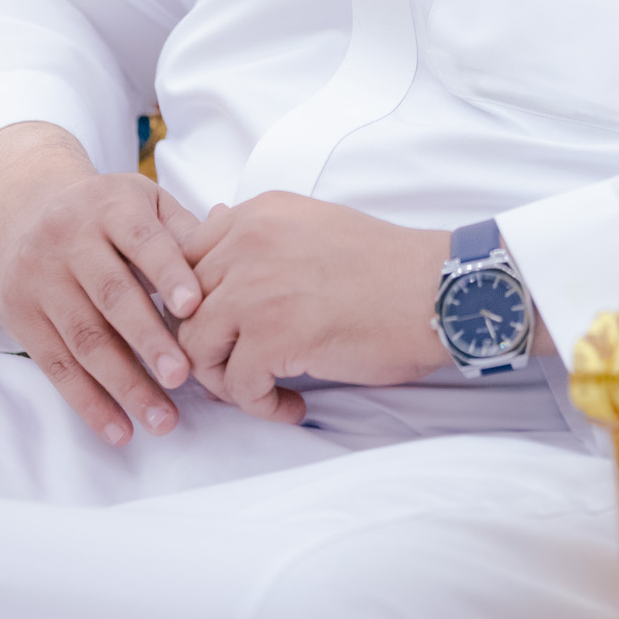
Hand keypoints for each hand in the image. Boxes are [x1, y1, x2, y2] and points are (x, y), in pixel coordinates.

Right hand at [0, 122, 205, 446]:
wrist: (28, 207)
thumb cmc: (108, 212)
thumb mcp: (145, 202)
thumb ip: (184, 232)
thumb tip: (231, 254)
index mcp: (110, 206)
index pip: (142, 240)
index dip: (168, 273)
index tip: (194, 308)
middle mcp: (69, 238)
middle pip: (111, 295)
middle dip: (148, 340)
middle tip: (182, 376)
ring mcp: (40, 278)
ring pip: (85, 338)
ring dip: (124, 385)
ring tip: (162, 418)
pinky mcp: (20, 315)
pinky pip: (55, 366)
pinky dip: (88, 402)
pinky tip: (119, 429)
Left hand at [175, 193, 450, 423]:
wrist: (437, 289)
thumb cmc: (386, 266)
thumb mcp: (313, 226)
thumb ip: (260, 235)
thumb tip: (211, 229)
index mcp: (258, 213)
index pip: (184, 259)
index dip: (195, 302)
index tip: (225, 328)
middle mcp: (247, 243)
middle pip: (181, 306)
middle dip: (204, 345)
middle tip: (240, 369)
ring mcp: (255, 289)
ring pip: (195, 349)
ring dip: (224, 380)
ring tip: (262, 390)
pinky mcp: (272, 337)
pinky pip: (236, 386)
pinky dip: (261, 406)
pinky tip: (293, 404)